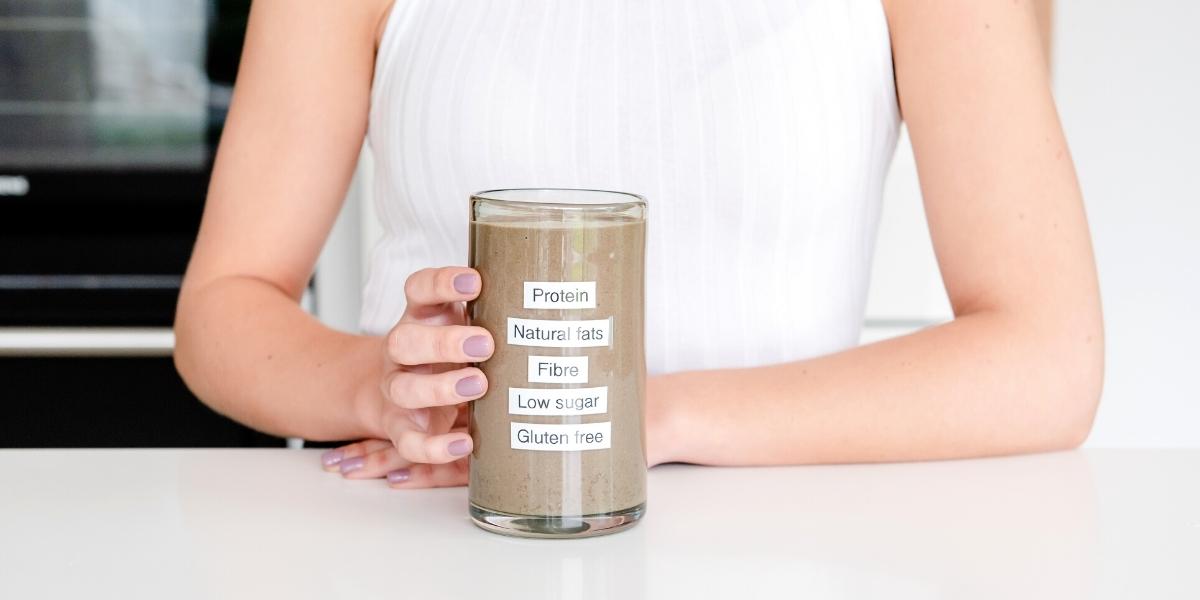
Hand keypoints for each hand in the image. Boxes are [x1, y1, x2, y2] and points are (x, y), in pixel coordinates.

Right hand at [320, 266, 492, 487]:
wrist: (409, 396)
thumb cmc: (455, 356)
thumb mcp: (470, 328)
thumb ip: (495, 317)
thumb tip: (557, 308)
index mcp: (421, 318)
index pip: (418, 290)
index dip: (441, 283)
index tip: (475, 281)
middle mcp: (402, 352)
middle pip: (403, 341)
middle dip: (443, 342)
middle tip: (485, 344)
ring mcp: (397, 390)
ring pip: (403, 388)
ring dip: (440, 388)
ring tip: (479, 385)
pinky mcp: (400, 428)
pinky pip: (409, 441)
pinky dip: (435, 446)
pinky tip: (465, 443)